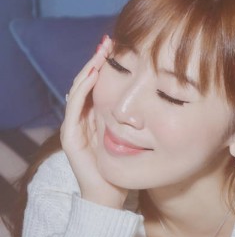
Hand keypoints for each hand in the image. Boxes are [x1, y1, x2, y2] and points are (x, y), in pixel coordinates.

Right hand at [60, 36, 128, 209]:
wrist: (111, 196)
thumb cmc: (127, 167)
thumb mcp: (136, 134)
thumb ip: (141, 117)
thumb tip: (162, 94)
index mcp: (98, 116)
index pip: (100, 83)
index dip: (107, 64)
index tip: (121, 45)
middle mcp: (84, 117)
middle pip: (88, 81)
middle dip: (98, 60)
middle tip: (109, 40)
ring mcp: (75, 126)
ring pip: (79, 89)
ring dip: (89, 69)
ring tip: (101, 52)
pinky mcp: (70, 136)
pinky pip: (74, 107)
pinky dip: (82, 89)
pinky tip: (93, 75)